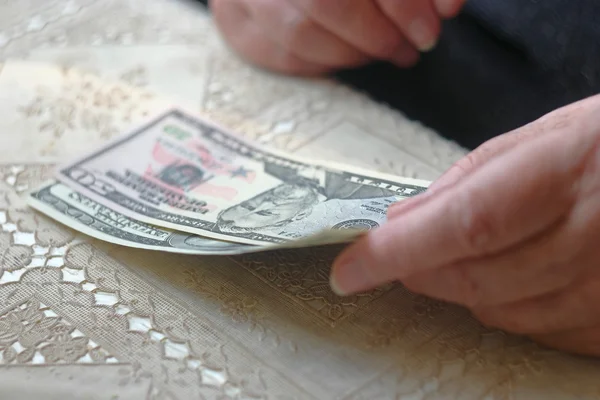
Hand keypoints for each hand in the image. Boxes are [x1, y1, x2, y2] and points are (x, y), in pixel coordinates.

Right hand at [210, 0, 464, 74]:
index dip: (401, 4)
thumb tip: (449, 8)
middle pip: (324, 4)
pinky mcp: (234, 22)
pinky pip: (280, 55)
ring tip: (381, 50)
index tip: (430, 29)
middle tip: (408, 50)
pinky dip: (323, 62)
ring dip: (352, 53)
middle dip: (377, 36)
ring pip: (299, 34)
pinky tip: (346, 54)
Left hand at [330, 94, 599, 355]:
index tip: (348, 271)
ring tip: (468, 251)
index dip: (394, 253)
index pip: (459, 227)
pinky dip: (506, 306)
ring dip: (460, 286)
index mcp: (562, 175)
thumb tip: (403, 220)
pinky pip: (538, 332)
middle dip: (416, 270)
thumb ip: (467, 181)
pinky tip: (514, 275)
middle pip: (470, 278)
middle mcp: (589, 239)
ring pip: (498, 311)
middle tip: (397, 253)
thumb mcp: (541, 136)